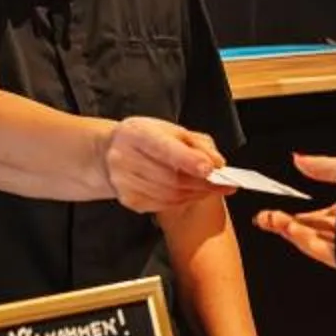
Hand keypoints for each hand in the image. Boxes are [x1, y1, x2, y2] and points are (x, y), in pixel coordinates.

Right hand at [103, 116, 226, 211]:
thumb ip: (197, 144)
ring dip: (196, 193)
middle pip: (170, 178)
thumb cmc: (147, 138)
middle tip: (224, 183)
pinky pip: (163, 205)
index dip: (188, 160)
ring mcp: (123, 182)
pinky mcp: (128, 200)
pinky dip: (183, 200)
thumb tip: (218, 163)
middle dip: (202, 183)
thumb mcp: (171, 130)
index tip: (211, 169)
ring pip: (169, 195)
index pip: (165, 149)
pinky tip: (191, 192)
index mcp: (137, 134)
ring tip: (211, 188)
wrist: (111, 152)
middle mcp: (124, 158)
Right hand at [253, 154, 335, 266]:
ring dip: (289, 231)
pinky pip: (321, 250)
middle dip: (282, 224)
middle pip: (307, 230)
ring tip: (271, 219)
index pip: (311, 217)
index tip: (270, 210)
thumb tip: (298, 159)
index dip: (288, 214)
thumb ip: (322, 166)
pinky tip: (289, 227)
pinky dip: (302, 239)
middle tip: (261, 217)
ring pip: (311, 240)